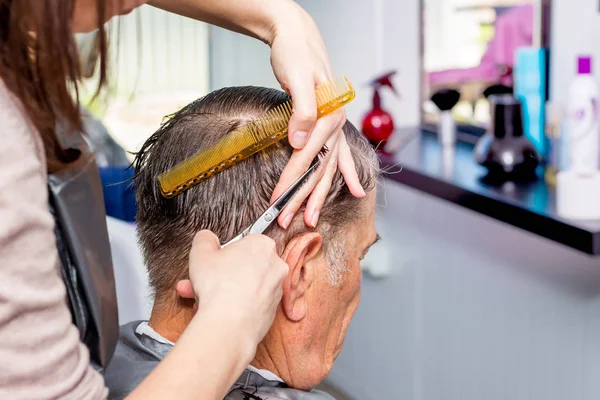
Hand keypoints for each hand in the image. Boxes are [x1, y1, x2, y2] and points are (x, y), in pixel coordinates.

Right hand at [177, 231, 288, 356]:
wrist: (229, 325)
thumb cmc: (218, 286)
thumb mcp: (200, 251)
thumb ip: (204, 239)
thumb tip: (207, 238)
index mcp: (263, 245)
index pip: (243, 243)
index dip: (224, 253)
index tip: (213, 261)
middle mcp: (276, 266)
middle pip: (243, 267)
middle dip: (218, 275)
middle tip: (201, 280)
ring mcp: (276, 290)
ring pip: (245, 287)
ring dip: (222, 291)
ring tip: (199, 299)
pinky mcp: (272, 312)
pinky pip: (250, 304)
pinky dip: (234, 306)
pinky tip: (214, 311)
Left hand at [266, 2, 365, 227]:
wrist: (299, 38)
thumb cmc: (295, 55)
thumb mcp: (298, 77)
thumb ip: (303, 110)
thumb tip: (299, 142)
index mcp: (329, 115)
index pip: (307, 157)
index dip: (291, 181)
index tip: (277, 201)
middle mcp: (336, 124)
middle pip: (319, 169)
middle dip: (303, 197)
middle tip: (286, 220)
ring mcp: (335, 127)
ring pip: (328, 168)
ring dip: (320, 195)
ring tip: (311, 218)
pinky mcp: (329, 126)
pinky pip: (341, 155)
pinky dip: (347, 173)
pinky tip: (357, 191)